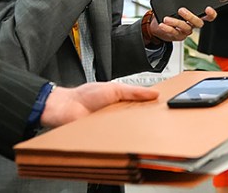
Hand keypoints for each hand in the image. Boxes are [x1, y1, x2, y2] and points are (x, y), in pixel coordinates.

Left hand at [40, 82, 157, 127]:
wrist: (66, 107)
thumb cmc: (85, 96)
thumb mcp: (114, 89)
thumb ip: (134, 91)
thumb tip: (154, 93)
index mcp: (122, 102)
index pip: (141, 106)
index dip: (151, 108)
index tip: (161, 108)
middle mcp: (118, 115)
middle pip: (136, 120)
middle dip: (143, 120)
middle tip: (151, 119)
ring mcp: (111, 126)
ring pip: (127, 131)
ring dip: (131, 129)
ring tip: (136, 127)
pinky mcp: (104, 136)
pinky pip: (115, 139)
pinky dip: (119, 138)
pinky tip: (122, 135)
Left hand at [148, 0, 216, 42]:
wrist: (158, 20)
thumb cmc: (172, 6)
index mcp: (197, 13)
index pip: (210, 16)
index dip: (211, 13)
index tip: (208, 8)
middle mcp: (193, 23)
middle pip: (198, 23)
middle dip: (190, 17)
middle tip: (181, 10)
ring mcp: (186, 30)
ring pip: (186, 28)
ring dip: (176, 22)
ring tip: (166, 18)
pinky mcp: (177, 35)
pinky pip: (174, 33)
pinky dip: (168, 29)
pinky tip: (163, 24)